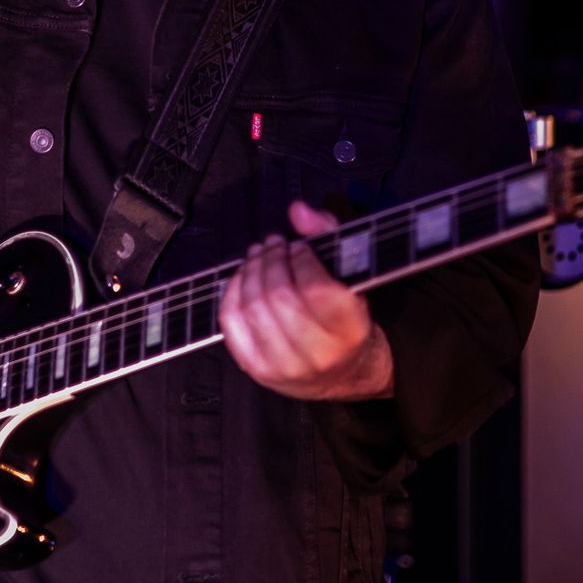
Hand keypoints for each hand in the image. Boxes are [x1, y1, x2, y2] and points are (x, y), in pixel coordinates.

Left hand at [220, 201, 392, 400]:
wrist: (344, 372)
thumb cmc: (346, 321)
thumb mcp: (351, 275)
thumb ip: (328, 234)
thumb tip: (298, 210)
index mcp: (349, 330)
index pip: (316, 289)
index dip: (301, 259)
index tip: (299, 247)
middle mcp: (318, 353)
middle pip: (279, 296)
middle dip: (271, 260)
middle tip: (273, 245)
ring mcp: (284, 364)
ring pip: (253, 307)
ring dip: (251, 270)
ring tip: (259, 255)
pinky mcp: (257, 369)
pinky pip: (231, 323)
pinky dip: (233, 292)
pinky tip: (243, 278)